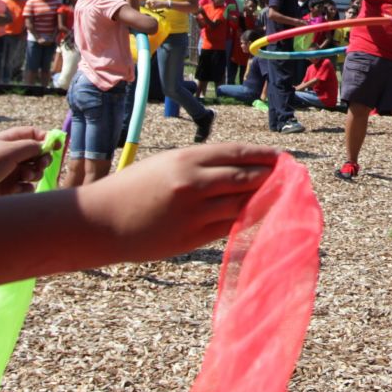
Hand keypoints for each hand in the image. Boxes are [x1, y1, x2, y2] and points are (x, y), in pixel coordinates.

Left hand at [0, 127, 50, 198]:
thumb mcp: (10, 150)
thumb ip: (31, 146)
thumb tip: (44, 146)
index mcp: (9, 141)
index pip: (32, 134)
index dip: (45, 138)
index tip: (57, 145)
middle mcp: (11, 155)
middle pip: (37, 154)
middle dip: (42, 159)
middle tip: (41, 164)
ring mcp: (10, 172)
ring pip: (34, 171)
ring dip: (34, 174)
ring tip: (24, 177)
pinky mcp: (8, 188)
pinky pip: (26, 187)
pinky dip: (25, 188)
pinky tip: (17, 188)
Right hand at [77, 143, 279, 261]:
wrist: (99, 222)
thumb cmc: (132, 188)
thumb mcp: (166, 165)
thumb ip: (201, 166)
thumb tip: (240, 170)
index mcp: (186, 158)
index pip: (238, 154)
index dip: (264, 156)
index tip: (283, 158)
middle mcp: (194, 183)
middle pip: (247, 178)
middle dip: (272, 178)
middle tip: (291, 179)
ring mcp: (194, 212)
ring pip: (242, 205)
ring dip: (264, 202)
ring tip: (280, 199)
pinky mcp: (191, 238)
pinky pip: (228, 228)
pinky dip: (245, 222)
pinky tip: (257, 219)